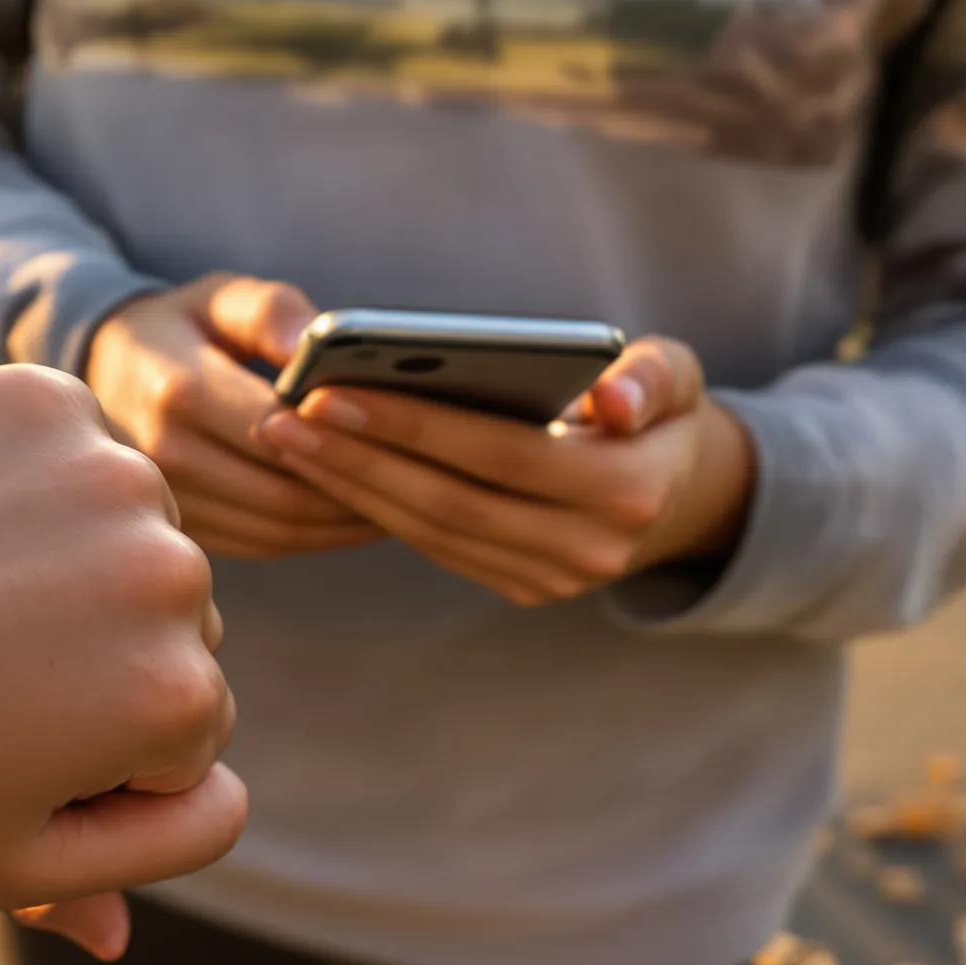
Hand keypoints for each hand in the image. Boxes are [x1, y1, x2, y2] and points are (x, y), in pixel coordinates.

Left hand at [0, 365, 247, 952]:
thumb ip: (107, 875)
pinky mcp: (40, 399)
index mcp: (177, 698)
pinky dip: (19, 477)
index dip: (95, 754)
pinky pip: (68, 446)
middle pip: (169, 626)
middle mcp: (172, 574)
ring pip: (125, 530)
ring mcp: (108, 472)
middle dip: (93, 655)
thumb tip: (134, 930)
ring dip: (66, 557)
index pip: (188, 734)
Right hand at [85, 276, 377, 559]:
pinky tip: (360, 514)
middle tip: (425, 475)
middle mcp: (165, 455)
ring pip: (280, 529)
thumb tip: (317, 344)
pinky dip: (320, 534)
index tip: (406, 429)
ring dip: (346, 521)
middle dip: (358, 487)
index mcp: (178, 391)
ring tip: (406, 496)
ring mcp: (171, 500)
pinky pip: (265, 543)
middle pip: (285, 493)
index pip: (278, 432)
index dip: (345, 438)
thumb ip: (272, 311)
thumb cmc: (184, 327)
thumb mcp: (221, 296)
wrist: (108, 374)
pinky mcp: (186, 526)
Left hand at [254, 336, 754, 606]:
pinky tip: (325, 468)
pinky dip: (376, 508)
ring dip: (352, 487)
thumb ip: (652, 377)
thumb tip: (614, 399)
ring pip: (433, 532)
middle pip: (451, 502)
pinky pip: (436, 547)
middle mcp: (590, 549)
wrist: (683, 491)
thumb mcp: (676, 375)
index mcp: (628, 489)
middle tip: (282, 418)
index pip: (500, 455)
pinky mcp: (522, 588)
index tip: (331, 392)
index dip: (413, 427)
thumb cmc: (659, 407)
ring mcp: (553, 579)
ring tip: (286, 438)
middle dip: (360, 460)